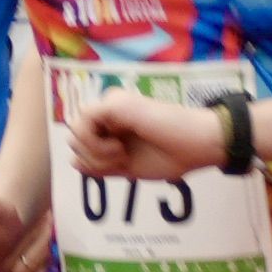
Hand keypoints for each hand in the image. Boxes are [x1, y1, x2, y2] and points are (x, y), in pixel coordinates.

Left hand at [67, 87, 230, 184]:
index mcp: (114, 125)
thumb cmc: (172, 156)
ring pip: (75, 130)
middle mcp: (110, 111)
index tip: (117, 167)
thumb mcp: (129, 168)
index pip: (81, 143)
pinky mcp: (115, 102)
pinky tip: (118, 148)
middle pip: (74, 138)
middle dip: (91, 159)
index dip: (91, 161)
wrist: (197, 144)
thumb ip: (101, 166)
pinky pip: (84, 122)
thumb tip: (73, 162)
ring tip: (120, 154)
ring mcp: (113, 104)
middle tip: (119, 160)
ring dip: (95, 152)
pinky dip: (96, 143)